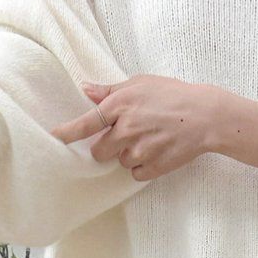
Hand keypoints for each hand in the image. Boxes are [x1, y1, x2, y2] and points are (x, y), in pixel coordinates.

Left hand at [50, 75, 232, 180]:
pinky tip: (157, 151)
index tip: (52, 139)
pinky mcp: (152, 167)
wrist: (205, 116)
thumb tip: (85, 89)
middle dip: (107, 147)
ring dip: (128, 154)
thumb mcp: (140, 83)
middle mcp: (125, 130)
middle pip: (99, 151)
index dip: (66, 133)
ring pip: (120, 162)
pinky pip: (135, 174)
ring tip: (150, 139)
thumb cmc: (173, 94)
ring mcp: (139, 151)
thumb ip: (110, 90)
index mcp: (119, 106)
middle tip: (126, 135)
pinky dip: (143, 166)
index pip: (85, 124)